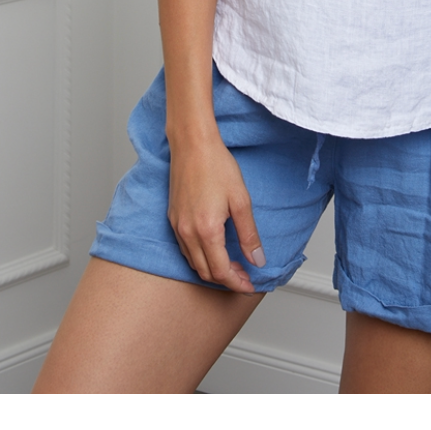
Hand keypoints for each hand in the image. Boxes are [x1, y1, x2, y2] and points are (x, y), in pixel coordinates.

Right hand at [167, 130, 265, 293]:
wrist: (192, 144)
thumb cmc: (216, 165)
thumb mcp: (241, 200)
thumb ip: (249, 234)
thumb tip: (257, 259)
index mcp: (207, 230)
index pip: (221, 272)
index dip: (237, 283)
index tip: (250, 285)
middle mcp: (187, 233)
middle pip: (206, 272)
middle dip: (227, 279)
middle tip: (245, 275)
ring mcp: (177, 227)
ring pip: (193, 263)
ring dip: (212, 270)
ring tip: (232, 264)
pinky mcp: (172, 219)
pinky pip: (185, 250)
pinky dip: (199, 258)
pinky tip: (213, 250)